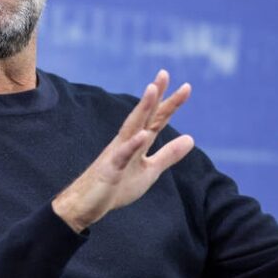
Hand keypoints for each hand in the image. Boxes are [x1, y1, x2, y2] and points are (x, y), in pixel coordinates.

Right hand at [53, 70, 194, 232]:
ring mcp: (117, 153)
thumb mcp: (150, 171)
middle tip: (164, 73)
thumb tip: (191, 138)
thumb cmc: (117, 186)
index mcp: (138, 141)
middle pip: (144, 115)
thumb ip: (168, 154)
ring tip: (152, 90)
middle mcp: (127, 141)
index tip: (186, 87)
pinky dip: (132, 144)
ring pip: (131, 127)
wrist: (86, 204)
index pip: (157, 119)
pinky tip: (142, 135)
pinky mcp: (110, 169)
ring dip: (142, 108)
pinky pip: (122, 155)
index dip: (171, 104)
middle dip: (155, 95)